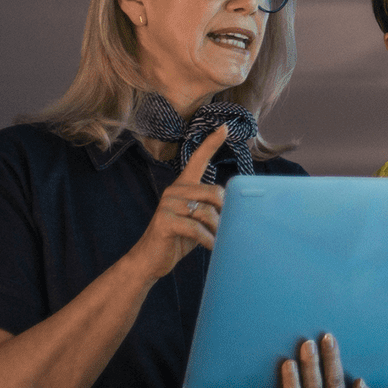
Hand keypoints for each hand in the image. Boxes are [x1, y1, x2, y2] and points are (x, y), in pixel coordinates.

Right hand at [128, 125, 227, 283]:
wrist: (150, 260)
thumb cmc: (179, 239)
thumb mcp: (199, 220)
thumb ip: (212, 208)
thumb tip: (237, 207)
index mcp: (184, 186)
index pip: (198, 159)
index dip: (211, 143)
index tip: (224, 127)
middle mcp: (175, 190)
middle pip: (215, 193)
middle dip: (224, 214)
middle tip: (224, 229)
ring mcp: (168, 204)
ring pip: (207, 212)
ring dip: (217, 230)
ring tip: (216, 241)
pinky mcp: (165, 221)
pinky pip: (196, 228)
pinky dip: (208, 240)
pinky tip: (211, 246)